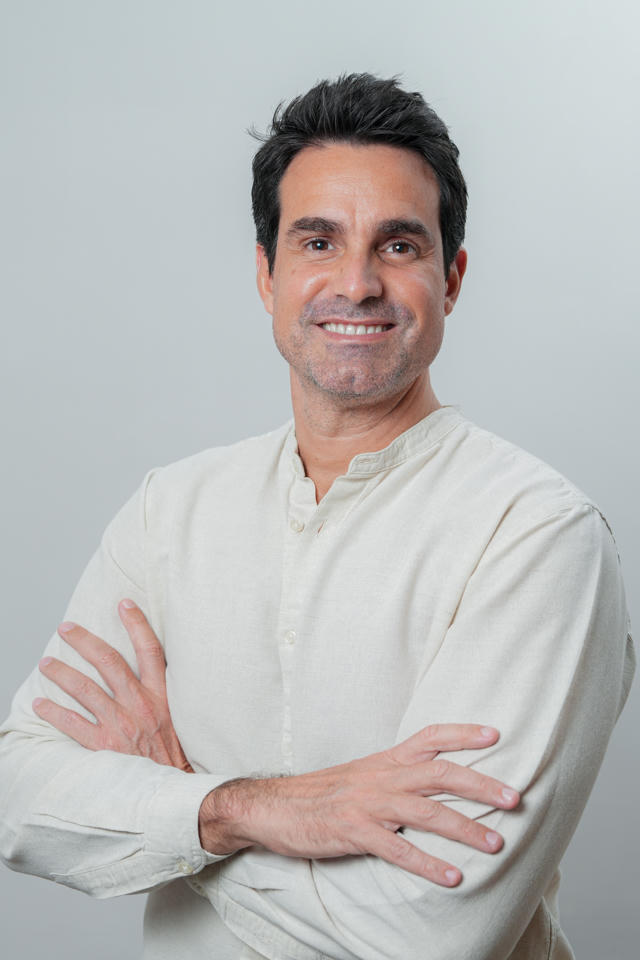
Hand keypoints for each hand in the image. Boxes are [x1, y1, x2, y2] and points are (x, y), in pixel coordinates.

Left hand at [33, 599, 192, 772]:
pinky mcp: (106, 747)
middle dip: (85, 641)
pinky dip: (54, 713)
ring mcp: (122, 724)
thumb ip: (163, 694)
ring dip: (62, 673)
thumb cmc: (174, 755)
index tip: (124, 603)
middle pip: (109, 661)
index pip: (150, 650)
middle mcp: (141, 704)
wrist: (176, 790)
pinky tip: (40, 705)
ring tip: (45, 663)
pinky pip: (73, 724)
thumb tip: (150, 672)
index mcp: (161, 695)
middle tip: (66, 628)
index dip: (137, 623)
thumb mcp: (179, 717)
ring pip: (85, 689)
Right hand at [200, 724, 519, 885]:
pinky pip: (396, 849)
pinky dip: (427, 863)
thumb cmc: (322, 794)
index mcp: (385, 760)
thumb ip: (398, 777)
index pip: (430, 737)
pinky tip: (452, 877)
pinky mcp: (351, 832)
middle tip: (515, 799)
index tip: (496, 736)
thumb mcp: (362, 775)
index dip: (463, 733)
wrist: (271, 806)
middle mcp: (381, 776)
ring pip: (424, 810)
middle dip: (480, 784)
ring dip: (463, 827)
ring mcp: (366, 804)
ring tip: (495, 844)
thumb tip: (438, 786)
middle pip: (439, 773)